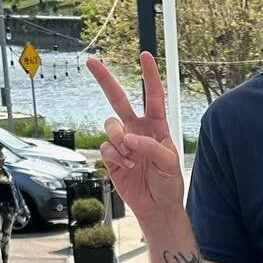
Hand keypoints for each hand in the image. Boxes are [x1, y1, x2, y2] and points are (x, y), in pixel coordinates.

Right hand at [88, 51, 184, 223]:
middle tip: (92, 62)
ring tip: (130, 155)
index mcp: (156, 125)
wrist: (157, 206)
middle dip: (105, 80)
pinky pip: (106, 147)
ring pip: (110, 125)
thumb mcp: (169, 162)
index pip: (153, 96)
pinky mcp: (112, 156)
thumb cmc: (168, 182)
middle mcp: (137, 129)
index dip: (150, 76)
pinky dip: (116, 156)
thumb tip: (129, 138)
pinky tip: (126, 166)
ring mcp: (122, 142)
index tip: (144, 56)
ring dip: (118, 138)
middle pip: (118, 99)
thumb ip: (151, 146)